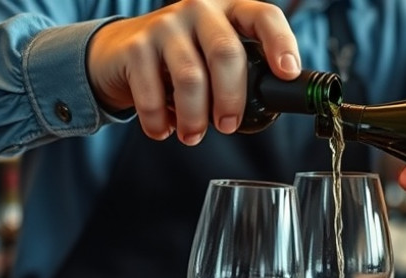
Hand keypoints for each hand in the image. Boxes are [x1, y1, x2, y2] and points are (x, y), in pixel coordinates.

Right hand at [87, 0, 300, 143]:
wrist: (118, 52)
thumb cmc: (180, 60)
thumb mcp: (214, 56)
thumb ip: (242, 71)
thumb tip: (272, 105)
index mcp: (228, 11)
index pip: (263, 16)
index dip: (280, 43)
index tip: (287, 74)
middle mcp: (199, 10)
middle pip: (225, 52)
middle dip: (231, 98)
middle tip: (228, 126)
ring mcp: (165, 24)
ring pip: (191, 77)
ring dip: (195, 117)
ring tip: (193, 136)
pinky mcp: (135, 46)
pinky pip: (153, 93)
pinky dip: (159, 120)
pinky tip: (163, 129)